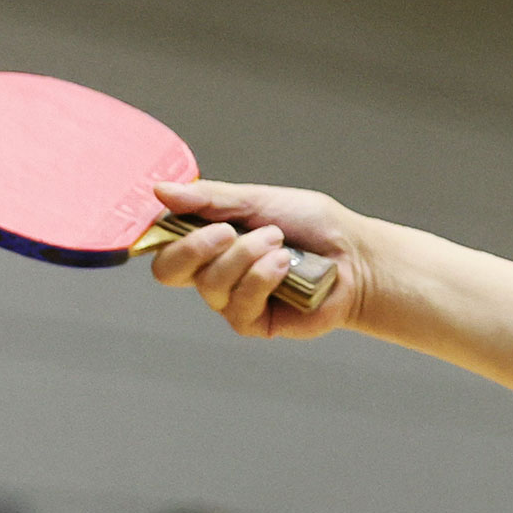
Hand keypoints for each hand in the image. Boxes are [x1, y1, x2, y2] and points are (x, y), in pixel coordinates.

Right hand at [149, 179, 368, 339]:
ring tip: (279, 243)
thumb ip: (209, 199)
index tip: (183, 215)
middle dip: (196, 246)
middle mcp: (212, 272)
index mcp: (208, 240)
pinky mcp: (252, 322)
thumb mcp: (257, 200)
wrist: (353, 255)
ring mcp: (230, 300)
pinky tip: (286, 266)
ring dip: (246, 256)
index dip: (162, 233)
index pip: (162, 244)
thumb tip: (160, 190)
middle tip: (229, 231)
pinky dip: (263, 278)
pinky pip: (239, 303)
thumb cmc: (311, 226)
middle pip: (168, 270)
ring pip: (209, 283)